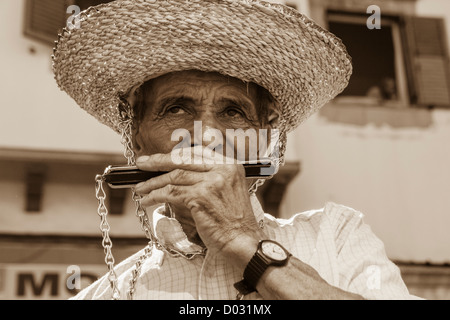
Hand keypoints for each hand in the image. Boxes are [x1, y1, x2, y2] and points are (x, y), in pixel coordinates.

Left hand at [134, 147, 263, 259]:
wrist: (242, 241)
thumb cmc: (234, 221)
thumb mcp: (228, 190)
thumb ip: (210, 177)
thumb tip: (178, 172)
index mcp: (230, 165)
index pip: (196, 153)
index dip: (174, 155)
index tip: (158, 158)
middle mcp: (222, 169)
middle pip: (182, 160)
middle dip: (158, 162)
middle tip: (141, 164)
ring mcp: (211, 182)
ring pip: (174, 177)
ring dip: (153, 183)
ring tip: (140, 188)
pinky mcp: (200, 197)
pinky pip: (171, 193)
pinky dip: (155, 196)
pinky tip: (147, 200)